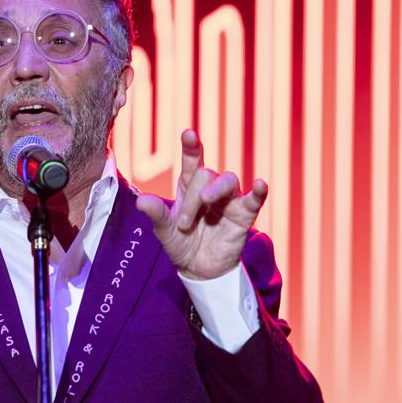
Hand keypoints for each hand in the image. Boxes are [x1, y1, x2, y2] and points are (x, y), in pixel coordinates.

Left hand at [136, 129, 267, 279]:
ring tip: (205, 202)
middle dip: (192, 197)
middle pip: (206, 175)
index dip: (191, 146)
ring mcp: (229, 200)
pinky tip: (260, 184)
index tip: (188, 134)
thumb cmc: (181, 243)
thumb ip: (156, 215)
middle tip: (183, 224)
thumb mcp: (165, 231)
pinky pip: (254, 200)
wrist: (198, 269)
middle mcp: (210, 188)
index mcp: (189, 186)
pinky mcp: (243, 215)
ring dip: (216, 190)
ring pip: (229, 180)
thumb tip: (140, 202)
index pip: (192, 160)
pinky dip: (259, 191)